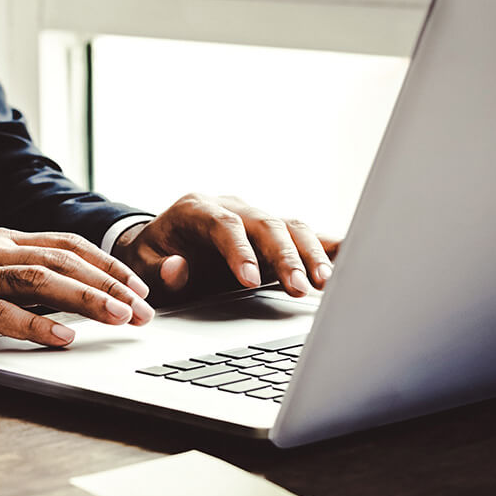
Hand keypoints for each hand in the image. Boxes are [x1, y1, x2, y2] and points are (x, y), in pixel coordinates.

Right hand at [0, 227, 154, 351]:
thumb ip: (23, 283)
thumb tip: (78, 302)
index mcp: (0, 241)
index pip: (67, 244)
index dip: (107, 264)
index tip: (140, 287)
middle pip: (62, 260)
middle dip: (109, 284)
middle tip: (144, 310)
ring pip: (39, 281)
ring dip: (85, 300)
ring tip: (118, 318)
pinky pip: (0, 315)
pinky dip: (36, 326)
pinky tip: (63, 338)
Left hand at [112, 193, 340, 299]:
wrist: (161, 244)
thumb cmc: (153, 255)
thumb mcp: (142, 264)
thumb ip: (158, 270)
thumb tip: (177, 269)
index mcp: (196, 209)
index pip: (224, 224)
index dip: (239, 250)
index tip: (250, 280)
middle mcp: (232, 207)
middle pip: (266, 224)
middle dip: (285, 256)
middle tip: (298, 288)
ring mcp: (256, 219)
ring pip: (292, 227)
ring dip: (312, 255)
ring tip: (326, 284)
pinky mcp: (274, 235)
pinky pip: (305, 236)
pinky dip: (328, 247)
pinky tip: (353, 261)